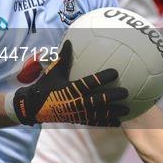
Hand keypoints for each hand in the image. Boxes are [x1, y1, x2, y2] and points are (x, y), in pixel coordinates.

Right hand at [10, 40, 128, 125]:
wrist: (34, 107)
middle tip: (126, 92)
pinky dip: (106, 122)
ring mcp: (78, 113)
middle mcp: (76, 102)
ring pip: (99, 113)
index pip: (90, 82)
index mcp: (71, 88)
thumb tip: (70, 40)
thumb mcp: (53, 71)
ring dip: (114, 112)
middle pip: (98, 100)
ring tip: (128, 110)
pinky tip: (118, 122)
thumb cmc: (45, 86)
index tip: (116, 72)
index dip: (103, 77)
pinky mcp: (78, 120)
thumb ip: (64, 57)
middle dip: (113, 96)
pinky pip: (95, 122)